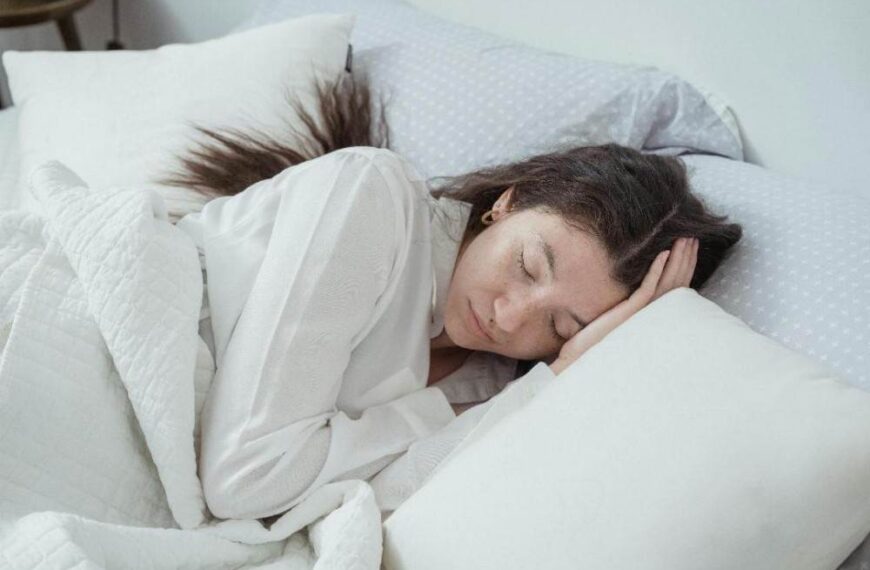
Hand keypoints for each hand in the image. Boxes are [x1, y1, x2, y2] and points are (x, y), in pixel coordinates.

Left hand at [549, 237, 698, 374]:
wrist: (582, 360)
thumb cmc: (596, 344)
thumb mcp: (619, 320)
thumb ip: (631, 308)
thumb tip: (637, 293)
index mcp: (653, 316)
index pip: (675, 287)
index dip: (684, 266)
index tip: (690, 247)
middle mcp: (654, 314)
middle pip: (676, 281)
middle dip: (686, 258)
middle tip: (694, 237)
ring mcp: (644, 313)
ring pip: (667, 282)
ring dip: (677, 259)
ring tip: (685, 240)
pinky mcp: (631, 311)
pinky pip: (647, 287)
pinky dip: (656, 270)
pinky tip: (663, 254)